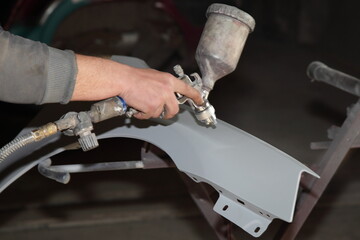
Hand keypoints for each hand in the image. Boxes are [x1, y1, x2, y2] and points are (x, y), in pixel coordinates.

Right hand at [72, 55, 202, 118]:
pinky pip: (150, 116)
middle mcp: (167, 90)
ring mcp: (160, 99)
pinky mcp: (152, 108)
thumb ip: (164, 85)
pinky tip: (138, 108)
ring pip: (161, 113)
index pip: (187, 89)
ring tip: (143, 104)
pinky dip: (143, 115)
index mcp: (169, 80)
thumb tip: (167, 92)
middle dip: (169, 113)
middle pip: (175, 109)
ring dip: (152, 112)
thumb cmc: (135, 77)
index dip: (196, 96)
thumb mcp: (155, 76)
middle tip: (163, 113)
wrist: (124, 80)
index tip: (200, 101)